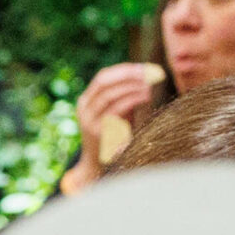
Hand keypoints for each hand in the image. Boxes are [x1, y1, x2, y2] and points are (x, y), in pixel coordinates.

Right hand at [65, 61, 164, 187]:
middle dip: (128, 75)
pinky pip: (116, 109)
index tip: (145, 68)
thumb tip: (147, 75)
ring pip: (110, 94)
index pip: (103, 77)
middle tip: (150, 73)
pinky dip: (132, 99)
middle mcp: (84, 109)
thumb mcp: (116, 113)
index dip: (124, 70)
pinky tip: (146, 96)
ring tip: (150, 85)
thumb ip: (125, 96)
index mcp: (86, 101)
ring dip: (132, 86)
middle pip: (104, 82)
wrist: (99, 167)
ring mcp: (89, 120)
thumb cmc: (113, 136)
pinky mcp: (98, 131)